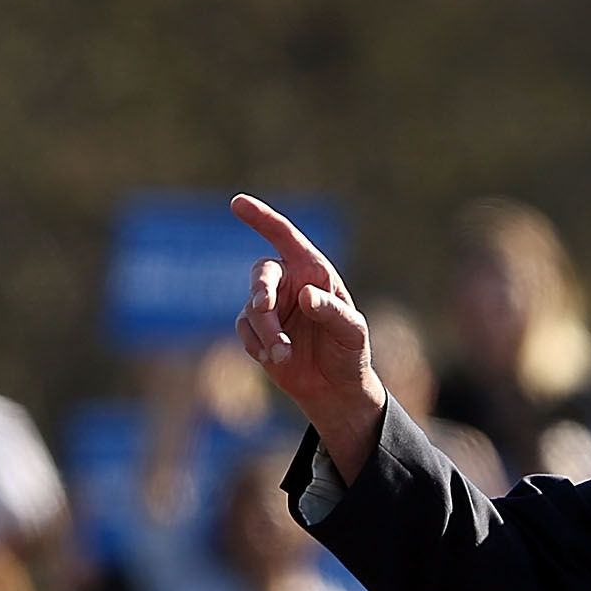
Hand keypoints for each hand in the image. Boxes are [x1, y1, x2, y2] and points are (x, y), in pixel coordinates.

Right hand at [232, 195, 384, 471]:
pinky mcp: (256, 330)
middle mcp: (290, 283)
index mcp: (315, 272)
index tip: (238, 202)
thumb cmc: (350, 352)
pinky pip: (245, 331)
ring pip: (252, 309)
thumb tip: (304, 295)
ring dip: (266, 331)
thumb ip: (331, 311)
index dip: (262, 219)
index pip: (286, 238)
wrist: (336, 388)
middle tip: (262, 309)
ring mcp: (271, 307)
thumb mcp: (352, 332)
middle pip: (262, 273)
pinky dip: (258, 345)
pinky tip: (276, 359)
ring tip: (285, 354)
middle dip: (261, 291)